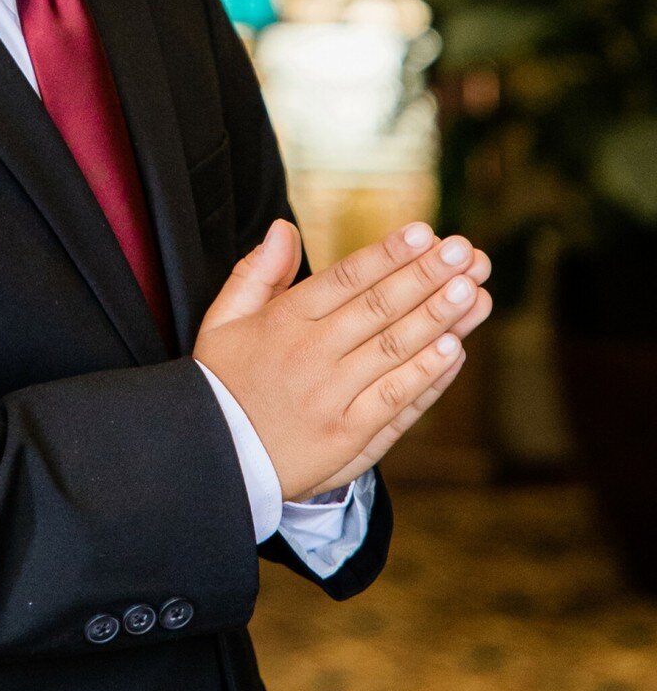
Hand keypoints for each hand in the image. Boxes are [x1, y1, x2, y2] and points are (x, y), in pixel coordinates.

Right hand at [193, 218, 492, 502]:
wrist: (216, 462)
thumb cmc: (223, 383)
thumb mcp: (223, 320)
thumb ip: (256, 272)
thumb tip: (284, 227)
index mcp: (283, 323)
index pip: (345, 280)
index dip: (386, 254)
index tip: (423, 232)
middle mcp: (311, 357)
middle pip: (378, 309)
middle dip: (426, 276)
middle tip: (464, 251)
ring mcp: (334, 399)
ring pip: (395, 352)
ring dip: (438, 319)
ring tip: (474, 291)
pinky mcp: (350, 439)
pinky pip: (396, 402)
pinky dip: (428, 377)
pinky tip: (455, 349)